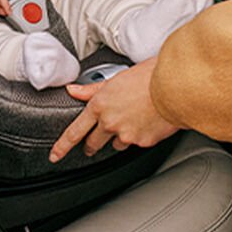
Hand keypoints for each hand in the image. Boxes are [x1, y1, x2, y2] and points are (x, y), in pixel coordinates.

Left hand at [50, 58, 179, 161]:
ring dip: (120, 137)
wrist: (177, 85)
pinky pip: (136, 143)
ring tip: (133, 121)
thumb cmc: (151, 76)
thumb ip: (92, 89)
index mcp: (100, 104)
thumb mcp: (117, 77)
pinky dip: (140, 136)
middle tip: (93, 145)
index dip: (62, 146)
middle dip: (92, 145)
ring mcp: (126, 134)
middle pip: (93, 143)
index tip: (55, 155)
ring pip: (116, 144)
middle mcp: (110, 122)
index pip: (74, 131)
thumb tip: (73, 90)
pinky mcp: (143, 142)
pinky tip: (147, 122)